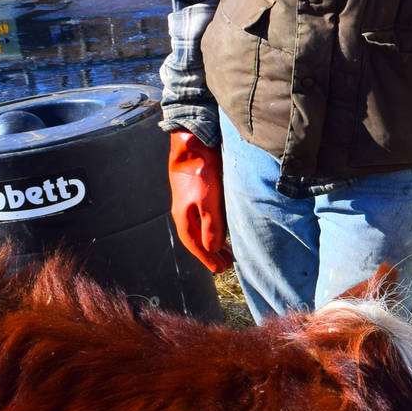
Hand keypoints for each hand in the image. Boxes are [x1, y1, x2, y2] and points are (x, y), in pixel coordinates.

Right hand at [167, 130, 232, 272]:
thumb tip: (212, 249)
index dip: (207, 258)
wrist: (194, 140)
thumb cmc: (201, 169)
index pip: (194, 244)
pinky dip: (215, 227)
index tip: (220, 270)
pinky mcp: (200, 189)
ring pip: (203, 227)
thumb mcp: (208, 200)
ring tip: (228, 251)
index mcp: (183, 216)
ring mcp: (191, 199)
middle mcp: (185, 210)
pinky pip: (207, 216)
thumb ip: (211, 225)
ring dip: (214, 241)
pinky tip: (225, 227)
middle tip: (226, 265)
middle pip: (198, 238)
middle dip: (211, 253)